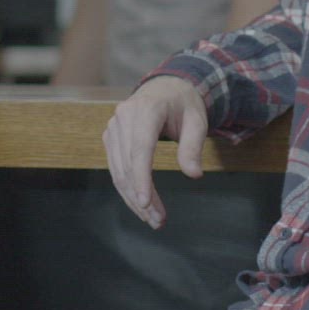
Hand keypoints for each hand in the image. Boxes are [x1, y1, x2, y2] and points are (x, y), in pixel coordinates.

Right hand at [102, 75, 207, 228]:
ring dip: (132, 198)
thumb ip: (193, 147)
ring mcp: (113, 126)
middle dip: (141, 197)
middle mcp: (123, 117)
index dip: (141, 178)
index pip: (140, 149)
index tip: (145, 202)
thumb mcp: (197, 121)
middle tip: (158, 221)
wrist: (165, 88)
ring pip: (118, 170)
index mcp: (146, 109)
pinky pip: (115, 168)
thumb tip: (194, 174)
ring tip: (152, 219)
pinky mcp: (111, 137)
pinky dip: (126, 189)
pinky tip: (140, 205)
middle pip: (128, 165)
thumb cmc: (184, 105)